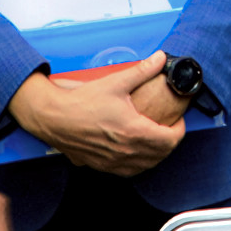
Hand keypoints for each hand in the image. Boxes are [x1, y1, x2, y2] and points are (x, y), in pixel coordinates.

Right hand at [9, 51, 185, 175]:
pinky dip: (138, 163)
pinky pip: (128, 171)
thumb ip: (141, 71)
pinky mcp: (101, 165)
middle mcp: (126, 151)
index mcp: (134, 131)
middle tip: (168, 127)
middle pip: (161, 154)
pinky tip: (135, 152)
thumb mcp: (115, 82)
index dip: (179, 130)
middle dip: (170, 141)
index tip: (177, 120)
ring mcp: (113, 162)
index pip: (170, 140)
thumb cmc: (80, 102)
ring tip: (155, 139)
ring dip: (156, 155)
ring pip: (146, 166)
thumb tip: (159, 59)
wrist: (52, 117)